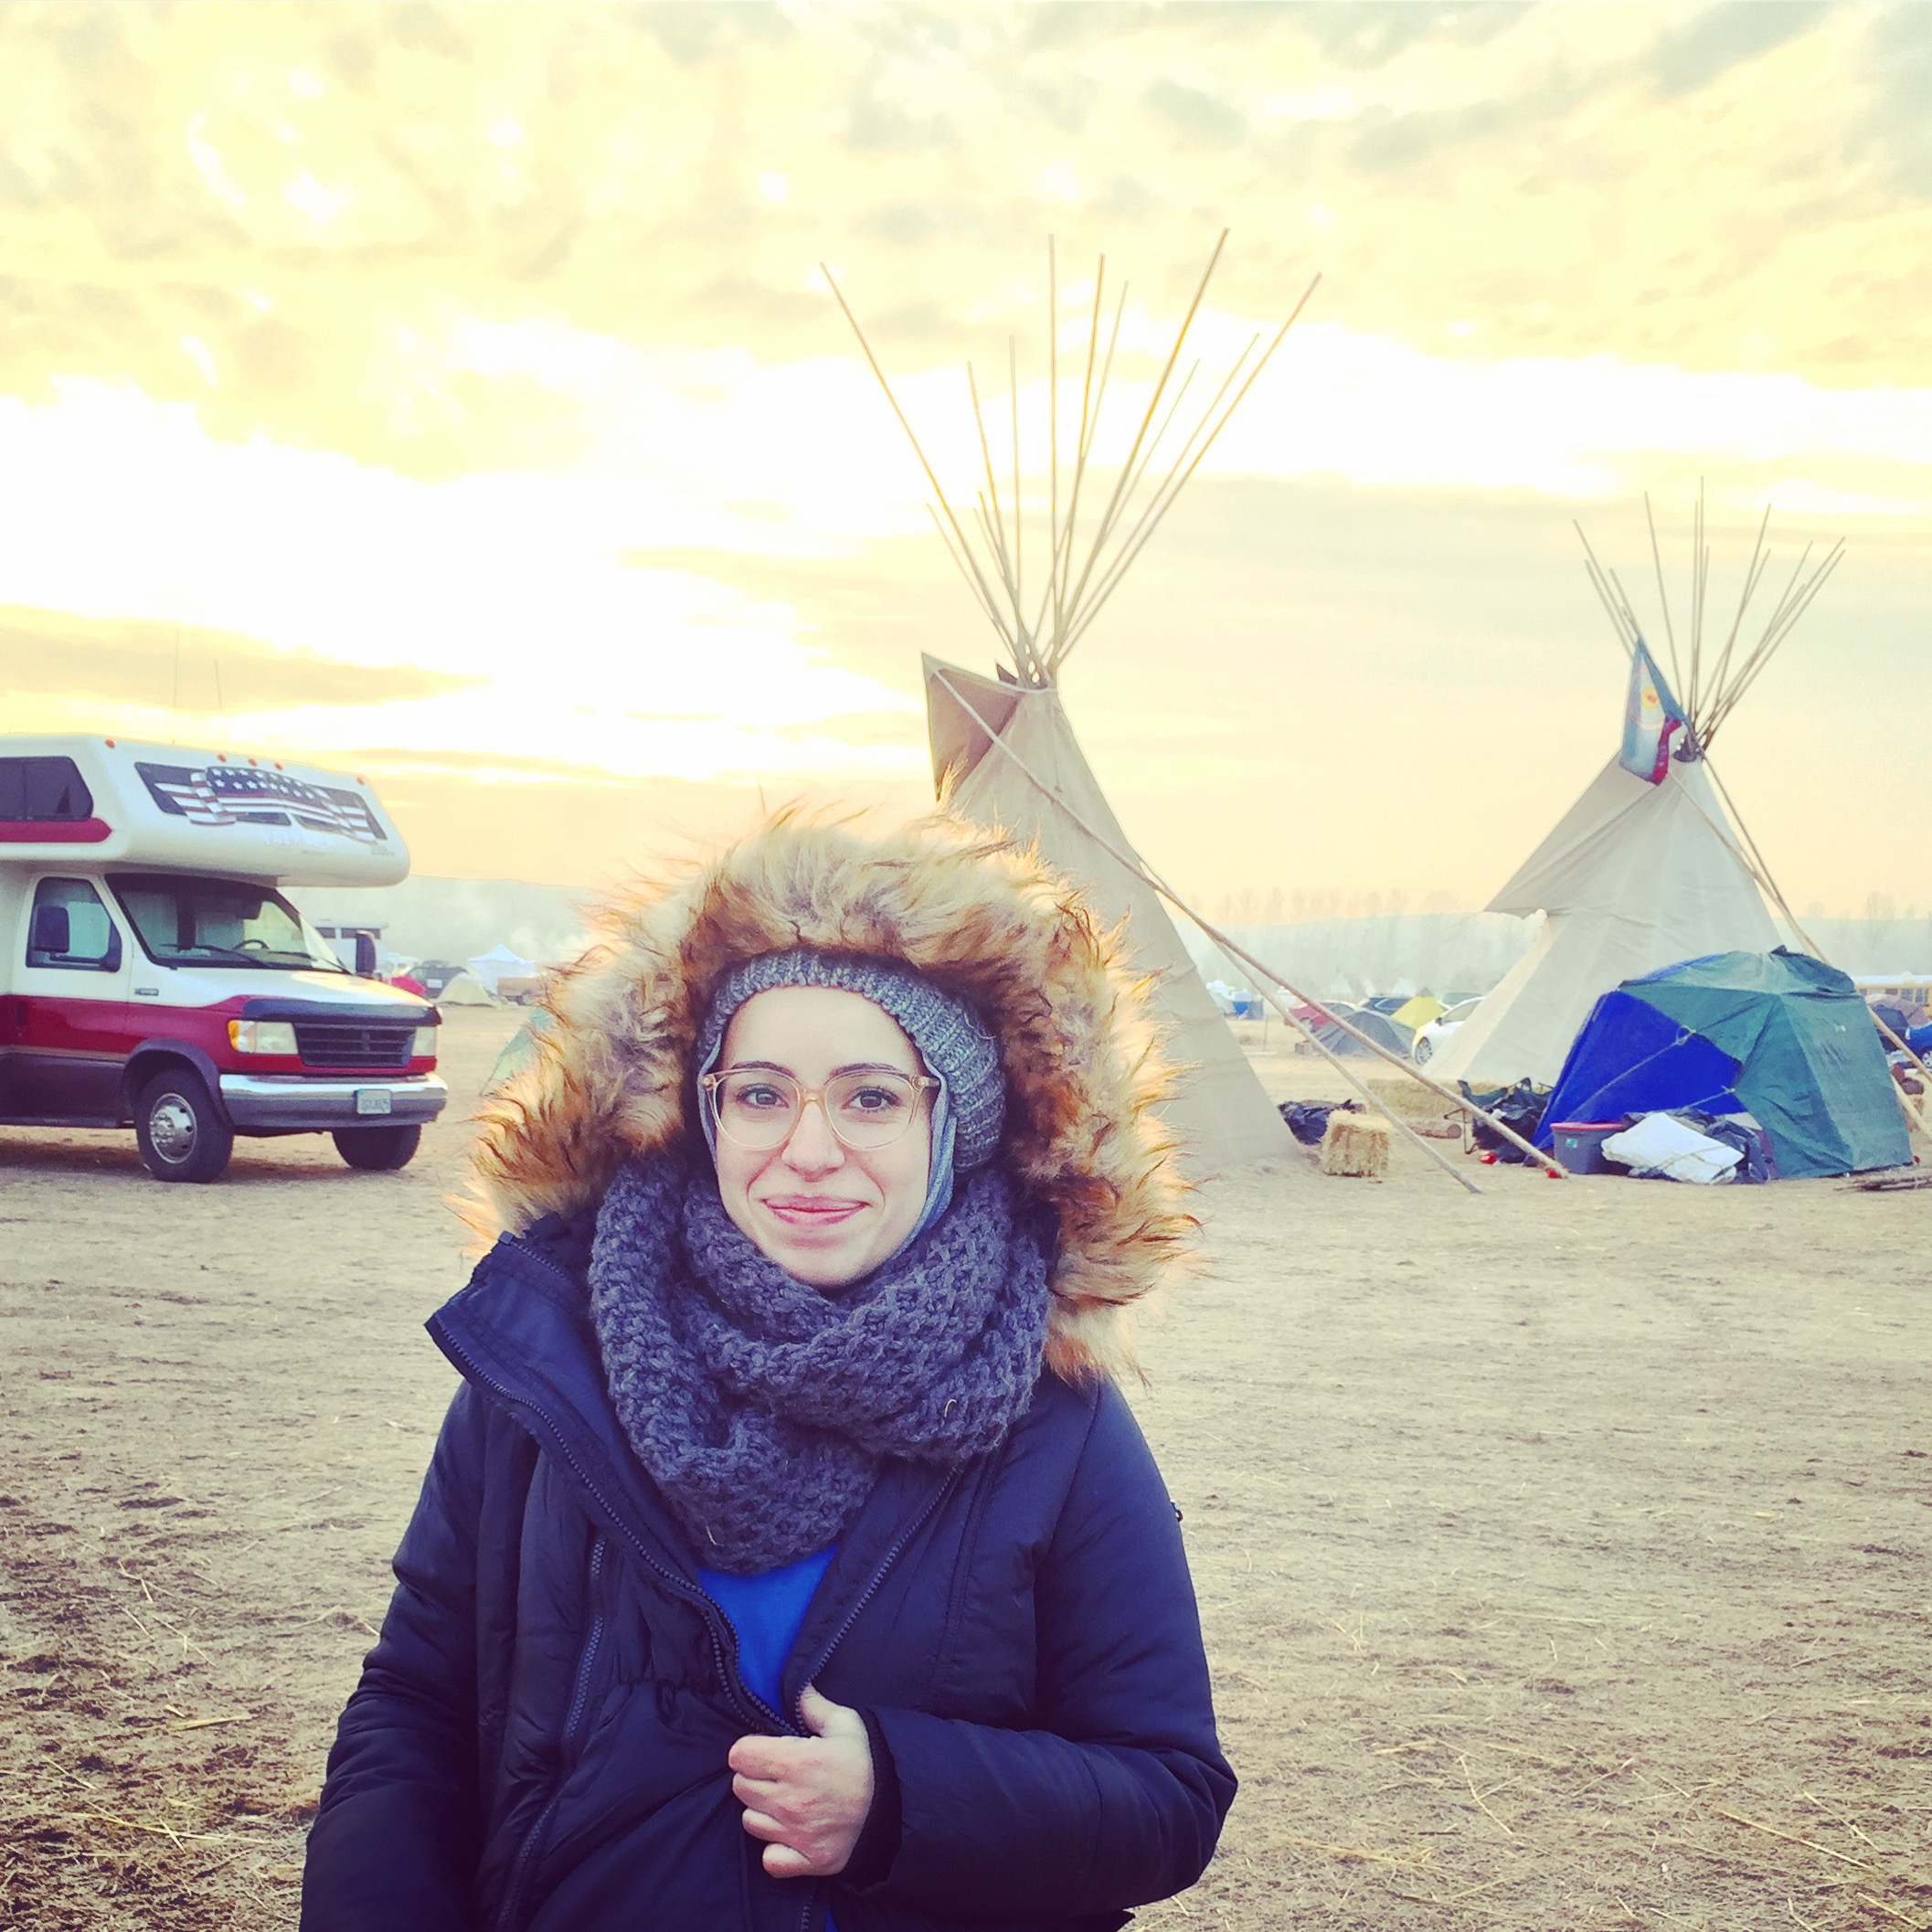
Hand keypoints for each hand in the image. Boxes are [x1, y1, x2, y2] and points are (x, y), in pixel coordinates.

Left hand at [728, 1684, 873, 1878]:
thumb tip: (794, 1688)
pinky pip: (770, 1860)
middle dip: (755, 1776)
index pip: (739, 1756)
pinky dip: (776, 1848)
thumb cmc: (869, 1761)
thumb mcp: (845, 1723)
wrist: (899, 1806)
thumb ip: (812, 1705)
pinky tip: (790, 1834)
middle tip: (778, 1773)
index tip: (764, 1749)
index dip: (749, 1749)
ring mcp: (797, 1835)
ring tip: (786, 1801)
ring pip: (751, 1821)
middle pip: (741, 1787)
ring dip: (763, 1810)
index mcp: (795, 1763)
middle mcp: (790, 1801)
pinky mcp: (808, 1862)